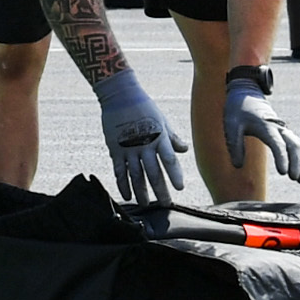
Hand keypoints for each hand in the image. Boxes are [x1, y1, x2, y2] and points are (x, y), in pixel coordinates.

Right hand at [96, 69, 188, 209]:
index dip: (174, 175)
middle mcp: (144, 145)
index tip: (180, 188)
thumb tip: (184, 150)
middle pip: (153, 171)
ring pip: (135, 174)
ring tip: (146, 204)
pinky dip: (123, 183)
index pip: (169, 160)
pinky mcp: (115, 149)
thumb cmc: (144, 106)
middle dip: (160, 190)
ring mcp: (128, 148)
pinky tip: (127, 195)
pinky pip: (119, 170)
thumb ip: (172, 137)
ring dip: (141, 191)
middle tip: (165, 204)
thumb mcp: (162, 120)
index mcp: (158, 137)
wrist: (119, 95)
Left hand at [224, 70, 299, 185]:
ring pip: (298, 145)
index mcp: (265, 125)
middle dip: (297, 162)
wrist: (246, 92)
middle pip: (294, 145)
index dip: (282, 158)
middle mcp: (278, 127)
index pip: (277, 143)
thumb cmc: (237, 110)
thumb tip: (237, 166)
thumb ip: (234, 145)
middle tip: (295, 179)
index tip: (283, 173)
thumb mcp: (230, 125)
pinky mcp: (283, 132)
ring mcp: (283, 129)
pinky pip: (296, 145)